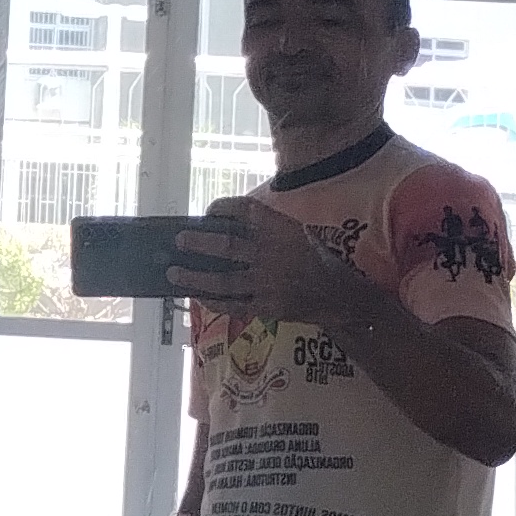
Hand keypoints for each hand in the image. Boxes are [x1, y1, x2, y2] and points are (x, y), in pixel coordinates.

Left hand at [169, 199, 374, 329]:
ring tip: (174, 272)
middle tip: (178, 240)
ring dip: (195, 277)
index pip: (247, 210)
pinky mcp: (268, 307)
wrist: (342, 295)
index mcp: (282, 230)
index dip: (224, 208)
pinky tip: (197, 295)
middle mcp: (273, 254)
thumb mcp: (298, 233)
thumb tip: (223, 226)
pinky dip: (212, 300)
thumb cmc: (316, 260)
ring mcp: (269, 283)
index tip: (208, 210)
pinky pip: (233, 304)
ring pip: (223, 280)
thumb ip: (268, 228)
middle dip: (199, 243)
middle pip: (228, 245)